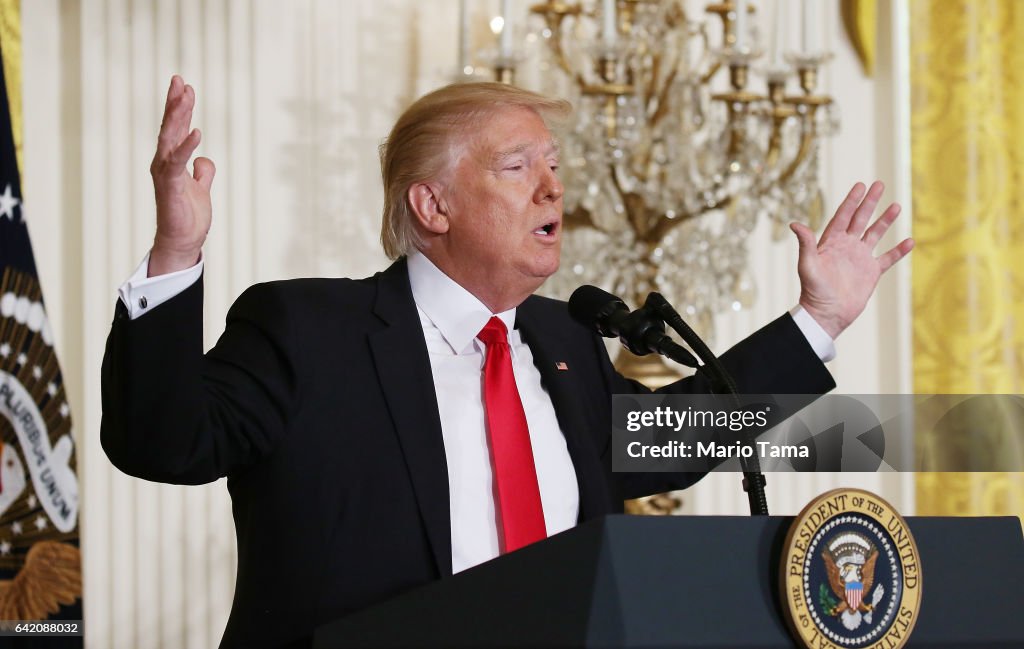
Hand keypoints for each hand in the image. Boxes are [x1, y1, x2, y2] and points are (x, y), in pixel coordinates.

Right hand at [148, 75, 215, 275]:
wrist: (183, 240)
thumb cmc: (188, 215)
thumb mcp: (201, 188)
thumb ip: (202, 172)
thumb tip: (204, 160)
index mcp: (171, 161)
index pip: (175, 129)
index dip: (180, 107)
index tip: (185, 86)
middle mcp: (164, 163)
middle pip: (170, 127)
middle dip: (175, 103)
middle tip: (179, 79)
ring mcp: (165, 173)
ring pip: (170, 138)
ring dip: (178, 116)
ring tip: (184, 95)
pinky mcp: (171, 186)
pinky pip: (178, 162)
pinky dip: (187, 147)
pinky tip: (197, 131)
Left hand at [790, 181, 913, 338]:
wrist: (826, 315)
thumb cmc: (813, 291)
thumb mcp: (807, 265)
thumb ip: (805, 244)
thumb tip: (794, 224)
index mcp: (830, 242)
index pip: (843, 216)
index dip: (851, 201)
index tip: (860, 185)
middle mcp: (846, 247)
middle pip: (860, 219)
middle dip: (870, 202)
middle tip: (880, 184)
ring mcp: (860, 259)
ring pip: (875, 234)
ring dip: (885, 221)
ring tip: (896, 206)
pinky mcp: (871, 273)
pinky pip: (887, 258)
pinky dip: (898, 251)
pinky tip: (909, 241)